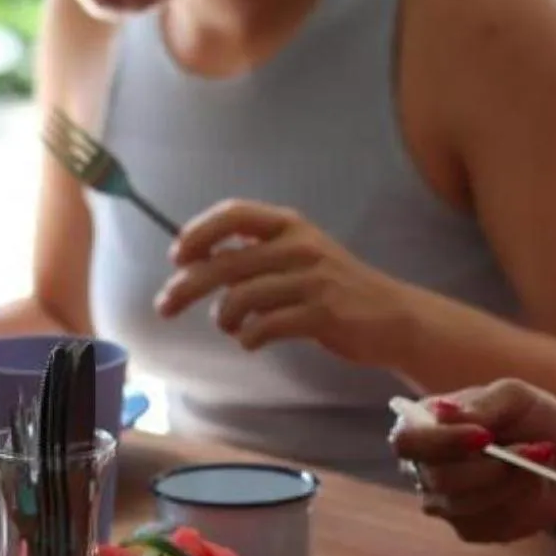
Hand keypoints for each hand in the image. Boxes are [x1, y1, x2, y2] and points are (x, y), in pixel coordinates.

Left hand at [157, 201, 412, 361]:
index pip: (235, 214)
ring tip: (230, 327)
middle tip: (164, 306)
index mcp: (291, 225)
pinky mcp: (321, 314)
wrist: (391, 316)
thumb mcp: (298, 256)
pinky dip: (249, 337)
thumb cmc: (334, 288)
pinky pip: (265, 326)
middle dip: (187, 286)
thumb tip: (195, 264)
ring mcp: (313, 279)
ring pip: (241, 297)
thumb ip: (255, 256)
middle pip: (226, 262)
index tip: (177, 256)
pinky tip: (252, 340)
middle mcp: (300, 246)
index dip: (199, 232)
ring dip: (224, 318)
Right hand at [390, 380, 555, 541]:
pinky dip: (521, 500)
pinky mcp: (469, 529)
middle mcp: (423, 468)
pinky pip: (490, 523)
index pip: (407, 441)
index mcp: (422, 427)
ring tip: (542, 457)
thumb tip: (443, 411)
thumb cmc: (530, 420)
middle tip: (533, 448)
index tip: (484, 436)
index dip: (442, 442)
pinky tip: (535, 482)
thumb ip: (482, 404)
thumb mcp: (515, 398)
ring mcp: (443, 503)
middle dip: (490, 466)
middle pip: (438, 478)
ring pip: (466, 503)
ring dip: (513, 481)